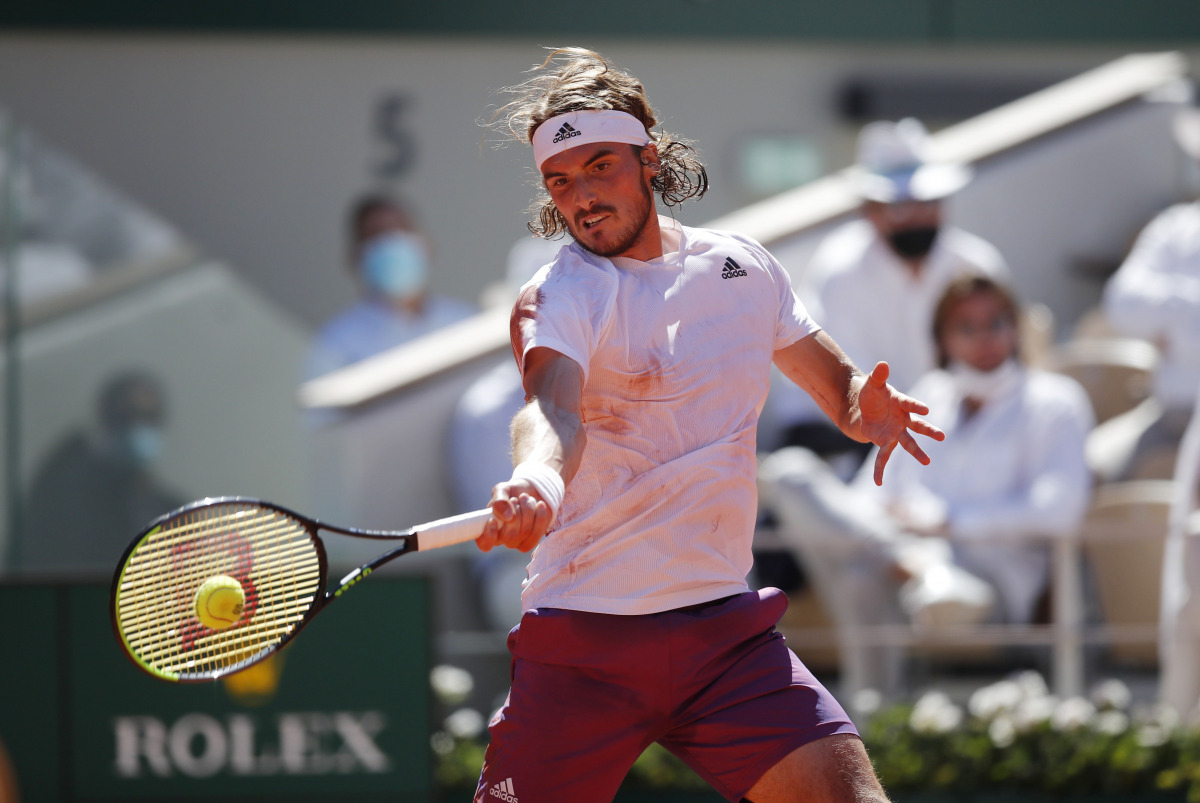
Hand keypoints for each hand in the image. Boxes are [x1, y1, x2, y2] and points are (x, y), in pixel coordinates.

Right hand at [476, 479, 553, 552]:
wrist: (530, 490)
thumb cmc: (511, 492)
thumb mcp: (501, 490)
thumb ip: (499, 501)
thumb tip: (507, 517)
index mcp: (488, 529)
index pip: (485, 543)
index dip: (488, 535)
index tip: (492, 520)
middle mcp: (502, 539)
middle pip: (509, 537)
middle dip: (516, 514)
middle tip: (515, 499)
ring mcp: (518, 541)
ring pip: (524, 533)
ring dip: (527, 512)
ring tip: (525, 497)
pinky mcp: (533, 539)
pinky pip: (537, 533)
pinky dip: (540, 517)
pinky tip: (540, 504)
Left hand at [858, 362, 944, 485]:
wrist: (863, 407)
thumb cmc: (872, 394)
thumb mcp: (872, 384)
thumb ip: (878, 375)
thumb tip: (882, 364)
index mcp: (901, 403)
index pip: (910, 404)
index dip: (916, 406)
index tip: (924, 410)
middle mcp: (902, 419)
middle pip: (917, 426)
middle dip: (929, 430)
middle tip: (942, 436)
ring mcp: (895, 432)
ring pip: (907, 443)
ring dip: (916, 452)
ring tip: (927, 461)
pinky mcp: (885, 441)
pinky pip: (883, 457)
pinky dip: (880, 469)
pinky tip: (878, 482)